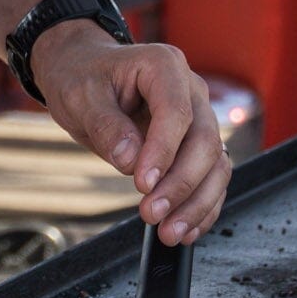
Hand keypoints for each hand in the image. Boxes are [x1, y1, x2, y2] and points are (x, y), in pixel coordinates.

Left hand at [30, 30, 230, 245]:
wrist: (82, 73)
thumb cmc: (82, 77)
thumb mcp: (80, 96)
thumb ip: (106, 125)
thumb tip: (130, 160)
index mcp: (163, 65)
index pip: (176, 112)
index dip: (163, 151)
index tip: (142, 183)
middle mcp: (190, 89)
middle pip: (203, 140)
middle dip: (181, 184)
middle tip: (151, 214)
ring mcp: (198, 116)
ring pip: (216, 163)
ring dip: (197, 202)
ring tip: (170, 232)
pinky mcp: (196, 143)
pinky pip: (211, 177)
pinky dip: (202, 206)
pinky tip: (185, 229)